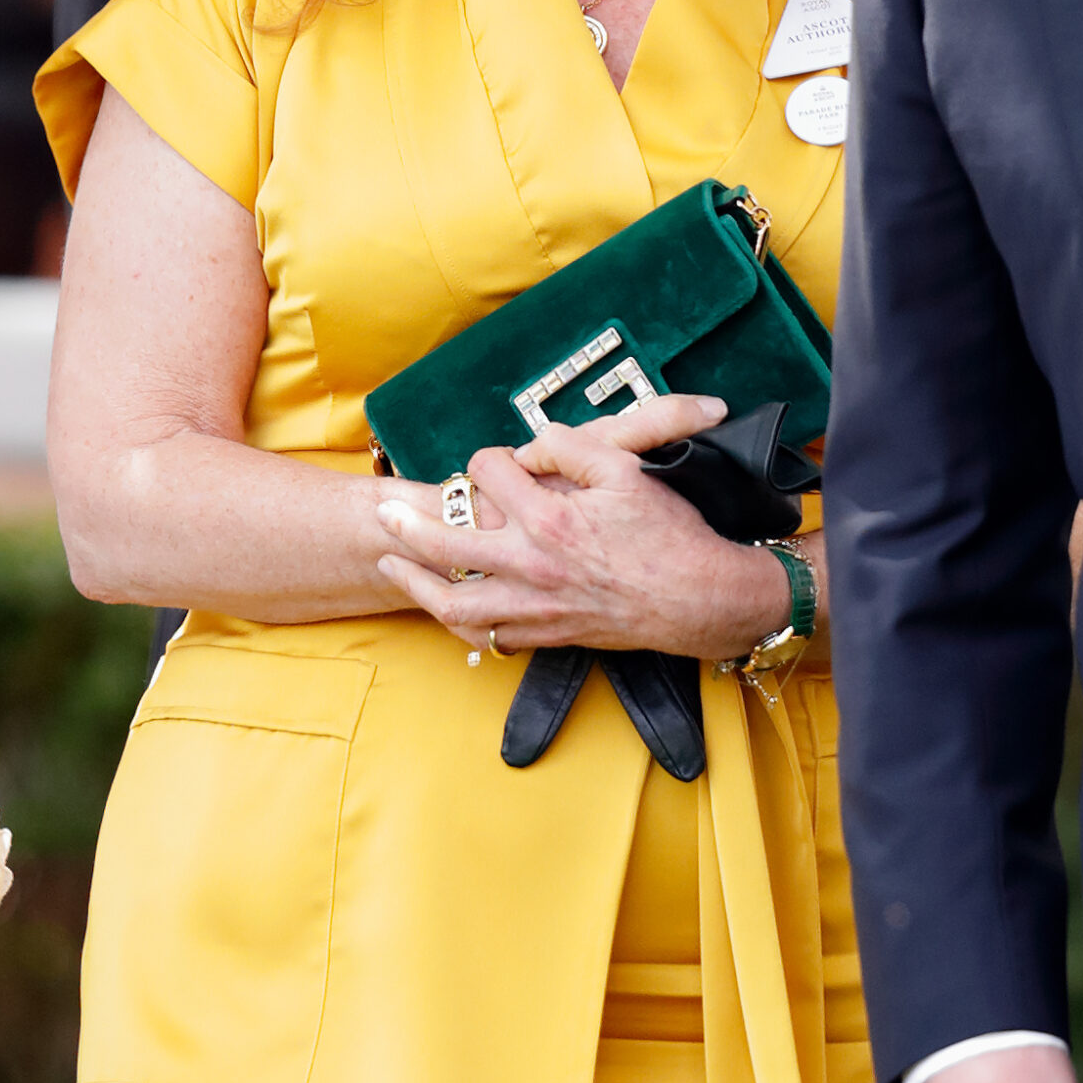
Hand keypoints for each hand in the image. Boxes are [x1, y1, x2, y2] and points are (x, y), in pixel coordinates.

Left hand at [373, 394, 791, 659]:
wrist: (699, 597)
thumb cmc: (668, 533)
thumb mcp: (627, 469)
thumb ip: (572, 447)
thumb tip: (532, 447)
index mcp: (548, 517)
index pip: (489, 474)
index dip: (490, 459)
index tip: (500, 461)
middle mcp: (531, 564)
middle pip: (446, 544)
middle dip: (408, 525)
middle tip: (383, 513)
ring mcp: (535, 605)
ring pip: (454, 602)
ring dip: (416, 583)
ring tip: (392, 567)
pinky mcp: (547, 633)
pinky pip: (489, 636)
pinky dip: (462, 625)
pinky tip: (450, 609)